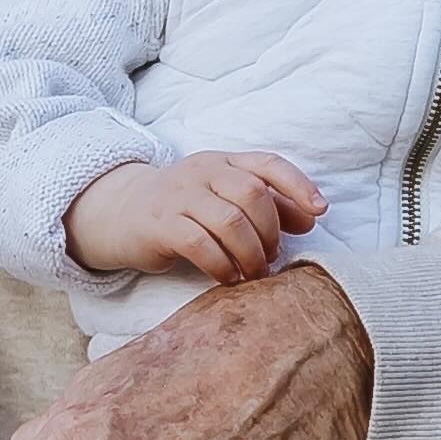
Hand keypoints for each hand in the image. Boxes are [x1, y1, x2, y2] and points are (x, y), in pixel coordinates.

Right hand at [64, 149, 326, 285]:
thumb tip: (311, 217)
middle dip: (270, 231)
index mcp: (224, 161)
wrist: (121, 212)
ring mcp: (179, 196)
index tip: (320, 211)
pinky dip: (221, 264)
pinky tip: (227, 277)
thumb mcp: (224, 199)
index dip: (298, 185)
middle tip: (271, 257)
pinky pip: (200, 244)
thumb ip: (268, 206)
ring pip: (229, 221)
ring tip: (253, 272)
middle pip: (252, 194)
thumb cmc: (184, 209)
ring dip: (250, 252)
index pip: (268, 164)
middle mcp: (203, 172)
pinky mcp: (160, 224)